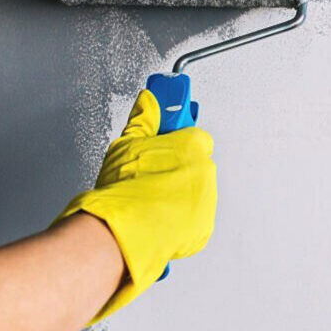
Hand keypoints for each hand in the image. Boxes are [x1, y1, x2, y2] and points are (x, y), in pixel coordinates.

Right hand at [56, 89, 216, 322]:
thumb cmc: (125, 185)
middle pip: (197, 166)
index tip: (168, 147)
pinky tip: (158, 219)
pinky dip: (179, 222)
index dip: (179, 143)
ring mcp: (207, 202)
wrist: (124, 228)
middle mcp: (206, 172)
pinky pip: (193, 221)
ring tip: (151, 202)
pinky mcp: (203, 229)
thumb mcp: (126, 143)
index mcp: (193, 146)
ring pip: (196, 194)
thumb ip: (143, 119)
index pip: (195, 137)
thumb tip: (148, 102)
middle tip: (152, 178)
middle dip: (178, 170)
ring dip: (180, 197)